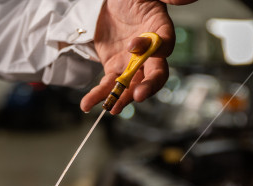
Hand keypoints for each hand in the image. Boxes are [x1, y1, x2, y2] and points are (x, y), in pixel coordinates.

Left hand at [80, 0, 197, 113]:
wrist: (109, 3)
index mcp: (160, 31)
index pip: (165, 45)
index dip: (157, 49)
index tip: (134, 45)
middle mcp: (149, 53)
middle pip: (154, 74)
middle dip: (147, 87)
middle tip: (138, 95)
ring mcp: (131, 63)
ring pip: (131, 85)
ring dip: (122, 98)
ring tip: (112, 108)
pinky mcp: (114, 68)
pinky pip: (109, 84)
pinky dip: (98, 95)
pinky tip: (88, 104)